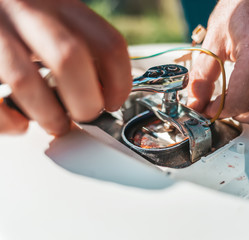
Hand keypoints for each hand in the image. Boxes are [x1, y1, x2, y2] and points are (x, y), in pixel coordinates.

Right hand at [0, 0, 131, 134]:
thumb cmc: (25, 20)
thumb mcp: (58, 19)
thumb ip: (80, 46)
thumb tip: (104, 91)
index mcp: (61, 5)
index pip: (108, 44)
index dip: (120, 83)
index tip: (113, 102)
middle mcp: (29, 12)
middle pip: (69, 59)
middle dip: (85, 102)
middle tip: (85, 114)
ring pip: (25, 80)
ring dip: (49, 115)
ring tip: (56, 124)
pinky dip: (8, 121)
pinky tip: (19, 123)